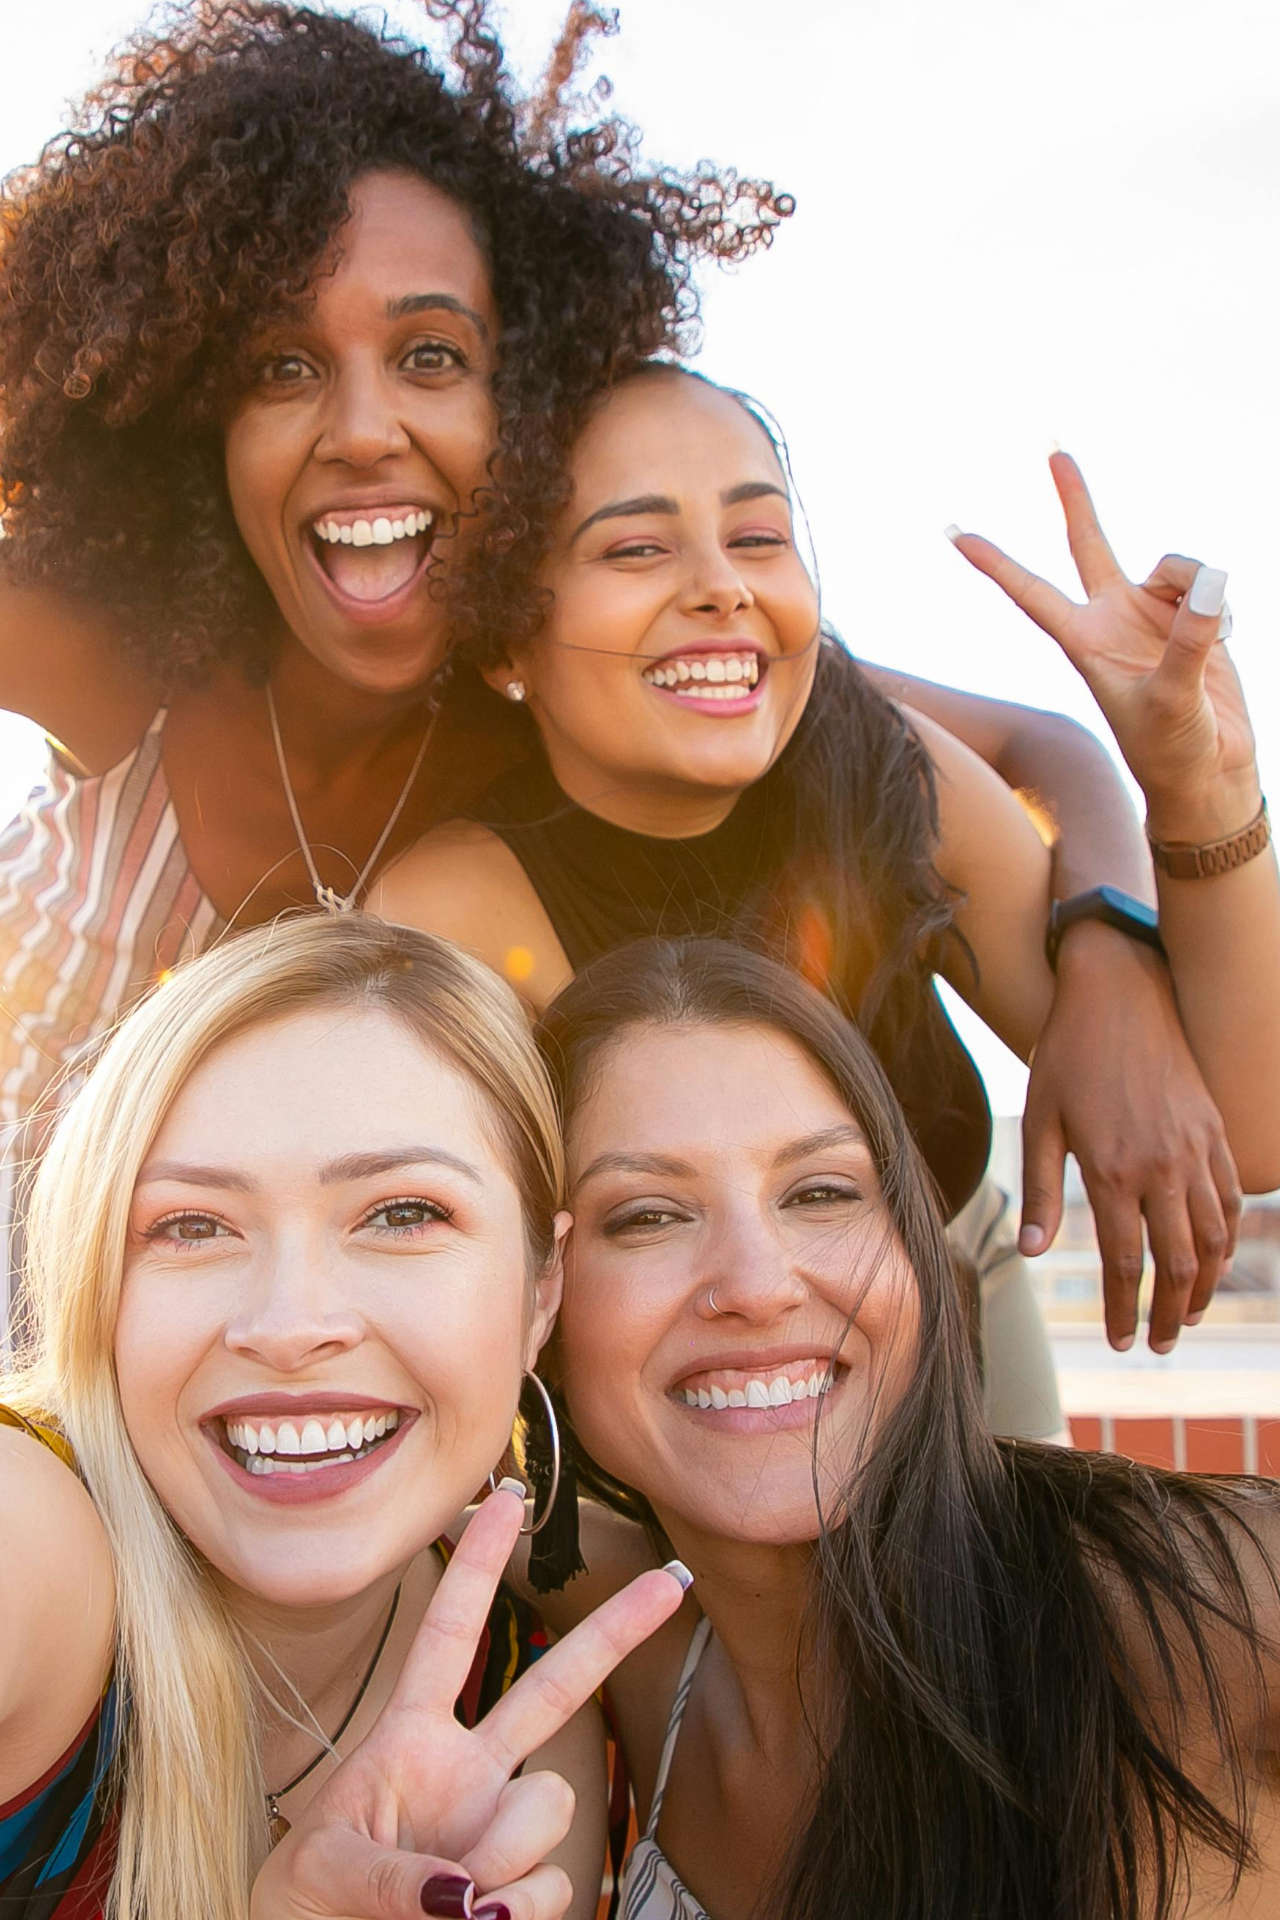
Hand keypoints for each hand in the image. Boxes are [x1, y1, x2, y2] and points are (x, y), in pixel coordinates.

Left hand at [251, 1486, 687, 1919]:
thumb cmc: (300, 1910)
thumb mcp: (320, 1874)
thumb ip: (390, 1876)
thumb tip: (474, 1898)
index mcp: (408, 1740)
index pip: (447, 1637)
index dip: (476, 1568)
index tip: (507, 1496)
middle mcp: (469, 1773)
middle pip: (555, 1689)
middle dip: (615, 1632)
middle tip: (673, 1580)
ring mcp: (501, 1830)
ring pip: (549, 1804)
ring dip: (502, 1855)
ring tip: (449, 1907)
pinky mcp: (527, 1893)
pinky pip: (555, 1887)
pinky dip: (516, 1914)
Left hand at [949, 454, 1260, 837]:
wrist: (1209, 772)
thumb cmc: (1173, 750)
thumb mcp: (1174, 699)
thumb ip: (1190, 641)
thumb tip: (1208, 582)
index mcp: (1084, 643)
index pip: (1030, 593)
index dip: (994, 563)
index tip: (953, 532)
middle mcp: (1111, 620)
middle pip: (1087, 545)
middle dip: (1075, 499)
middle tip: (1054, 450)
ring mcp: (1150, 616)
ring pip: (1174, 565)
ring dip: (1195, 586)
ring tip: (1211, 635)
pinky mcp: (1190, 618)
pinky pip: (1206, 583)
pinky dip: (1220, 604)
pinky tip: (1225, 637)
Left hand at [1019, 926, 1240, 1350]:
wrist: (1119, 990)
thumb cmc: (1067, 1053)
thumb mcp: (1040, 1120)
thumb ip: (1042, 1190)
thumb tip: (1033, 1254)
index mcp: (1114, 1170)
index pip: (1124, 1262)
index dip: (1124, 1309)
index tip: (1120, 1342)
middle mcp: (1163, 1166)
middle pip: (1179, 1262)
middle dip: (1170, 1312)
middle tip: (1159, 1345)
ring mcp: (1196, 1147)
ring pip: (1216, 1236)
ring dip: (1205, 1284)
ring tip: (1188, 1313)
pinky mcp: (1214, 1127)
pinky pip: (1232, 1196)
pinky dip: (1229, 1236)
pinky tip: (1215, 1257)